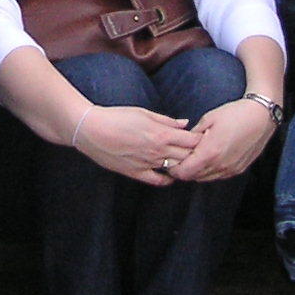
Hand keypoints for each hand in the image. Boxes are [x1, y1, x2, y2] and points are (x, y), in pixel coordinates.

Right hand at [71, 105, 201, 183]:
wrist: (92, 130)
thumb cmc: (116, 117)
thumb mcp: (143, 113)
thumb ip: (166, 120)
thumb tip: (184, 124)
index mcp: (162, 134)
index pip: (193, 141)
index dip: (201, 140)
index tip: (203, 138)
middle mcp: (158, 151)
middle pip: (188, 157)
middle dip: (196, 154)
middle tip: (199, 151)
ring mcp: (148, 164)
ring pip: (176, 169)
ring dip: (183, 166)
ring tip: (186, 161)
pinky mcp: (136, 173)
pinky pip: (158, 181)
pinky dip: (167, 180)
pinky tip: (170, 175)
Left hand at [177, 98, 279, 182]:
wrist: (261, 117)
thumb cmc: (234, 114)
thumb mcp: (208, 119)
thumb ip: (192, 136)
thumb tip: (182, 144)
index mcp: (209, 153)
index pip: (184, 172)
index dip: (173, 168)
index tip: (170, 159)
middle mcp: (220, 165)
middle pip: (193, 177)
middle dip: (184, 169)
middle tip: (180, 156)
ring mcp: (230, 169)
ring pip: (205, 178)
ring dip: (197, 171)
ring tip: (195, 155)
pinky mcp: (238, 169)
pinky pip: (218, 176)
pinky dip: (209, 171)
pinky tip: (209, 157)